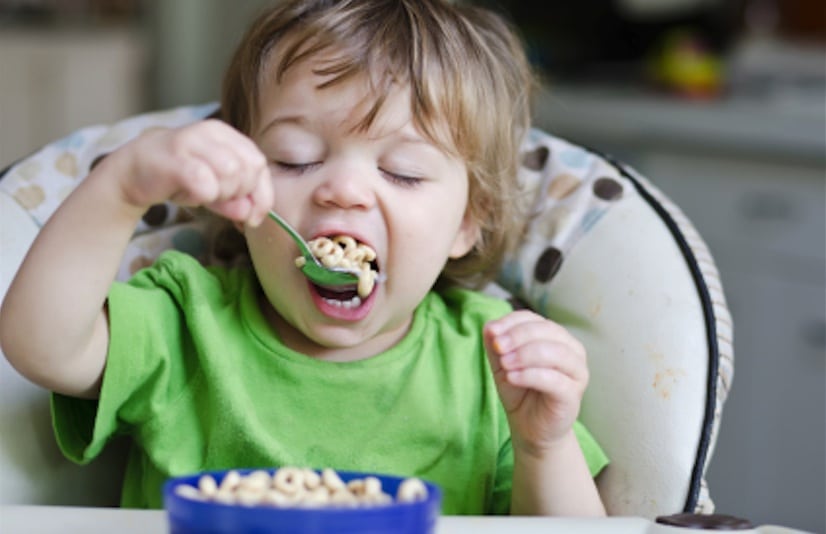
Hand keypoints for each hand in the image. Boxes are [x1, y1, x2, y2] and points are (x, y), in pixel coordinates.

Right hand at [111, 119, 272, 225]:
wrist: (133, 170)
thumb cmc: (180, 178)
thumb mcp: (215, 190)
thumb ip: (237, 201)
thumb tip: (252, 216)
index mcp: (227, 135)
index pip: (260, 164)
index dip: (262, 195)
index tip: (253, 217)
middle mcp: (212, 132)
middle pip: (249, 168)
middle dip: (241, 194)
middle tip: (220, 201)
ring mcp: (192, 142)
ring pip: (232, 172)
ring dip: (223, 194)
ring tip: (205, 195)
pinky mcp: (174, 158)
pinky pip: (205, 182)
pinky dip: (206, 195)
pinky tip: (193, 195)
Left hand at [484, 310, 588, 455]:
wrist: (530, 428)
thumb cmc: (520, 391)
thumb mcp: (501, 364)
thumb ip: (495, 344)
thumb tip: (490, 326)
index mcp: (555, 336)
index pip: (533, 319)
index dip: (511, 322)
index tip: (492, 332)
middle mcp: (571, 349)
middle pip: (546, 331)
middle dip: (517, 336)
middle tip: (497, 347)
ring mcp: (576, 372)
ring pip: (554, 352)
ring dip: (525, 354)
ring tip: (504, 364)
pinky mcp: (572, 394)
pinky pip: (554, 379)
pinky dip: (530, 375)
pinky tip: (512, 377)